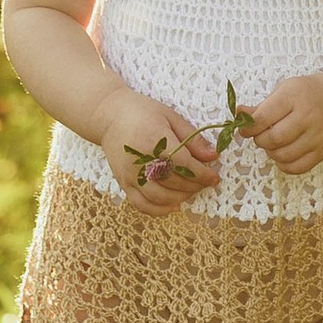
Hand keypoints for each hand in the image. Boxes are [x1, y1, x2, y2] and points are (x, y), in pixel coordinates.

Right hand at [101, 87, 218, 212]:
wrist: (108, 116)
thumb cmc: (142, 112)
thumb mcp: (170, 117)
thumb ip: (191, 138)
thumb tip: (212, 156)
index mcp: (154, 141)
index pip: (184, 164)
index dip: (202, 174)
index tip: (214, 177)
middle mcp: (141, 161)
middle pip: (174, 182)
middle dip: (194, 185)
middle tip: (205, 182)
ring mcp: (130, 175)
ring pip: (159, 197)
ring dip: (180, 197)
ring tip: (191, 190)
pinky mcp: (123, 183)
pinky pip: (141, 205)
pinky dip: (159, 209)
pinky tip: (173, 205)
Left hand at [250, 67, 322, 175]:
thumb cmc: (306, 94)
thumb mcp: (283, 91)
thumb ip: (260, 107)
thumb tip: (238, 115)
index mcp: (294, 96)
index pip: (263, 118)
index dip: (249, 127)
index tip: (245, 129)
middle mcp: (308, 116)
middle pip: (273, 139)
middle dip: (260, 140)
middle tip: (260, 135)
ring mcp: (317, 136)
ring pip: (283, 155)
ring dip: (271, 152)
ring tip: (273, 143)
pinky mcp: (322, 151)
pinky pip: (297, 167)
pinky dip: (284, 164)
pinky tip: (283, 153)